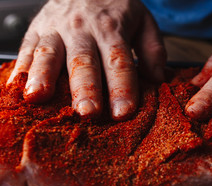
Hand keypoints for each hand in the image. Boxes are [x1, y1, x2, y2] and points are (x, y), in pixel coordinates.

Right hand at [7, 0, 165, 119]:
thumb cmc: (116, 7)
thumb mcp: (143, 21)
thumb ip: (153, 50)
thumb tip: (158, 79)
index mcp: (112, 29)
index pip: (119, 61)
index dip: (122, 87)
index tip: (123, 112)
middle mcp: (83, 29)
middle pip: (84, 60)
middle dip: (85, 88)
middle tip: (88, 112)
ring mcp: (56, 27)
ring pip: (49, 53)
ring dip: (43, 76)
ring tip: (39, 98)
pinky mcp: (36, 29)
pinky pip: (27, 48)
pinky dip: (21, 68)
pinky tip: (16, 88)